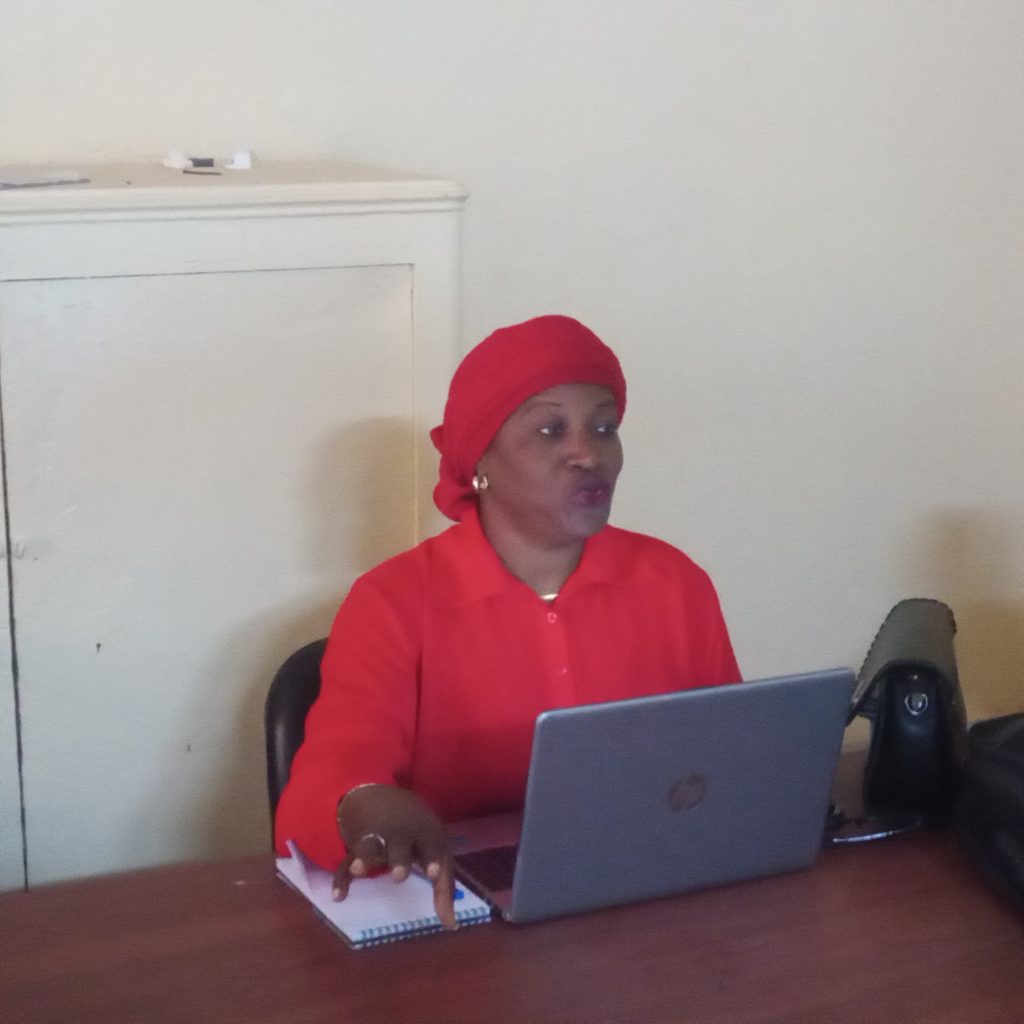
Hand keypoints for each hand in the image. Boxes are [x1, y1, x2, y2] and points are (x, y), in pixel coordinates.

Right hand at [332, 784, 457, 929]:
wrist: (380, 796)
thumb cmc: (417, 833)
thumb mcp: (434, 849)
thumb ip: (444, 886)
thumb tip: (451, 926)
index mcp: (423, 834)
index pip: (430, 846)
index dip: (432, 859)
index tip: (432, 875)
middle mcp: (400, 833)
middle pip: (400, 845)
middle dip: (399, 859)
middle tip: (399, 876)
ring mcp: (377, 837)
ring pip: (370, 847)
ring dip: (365, 858)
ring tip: (360, 870)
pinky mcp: (357, 846)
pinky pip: (347, 862)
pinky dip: (342, 878)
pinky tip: (339, 896)